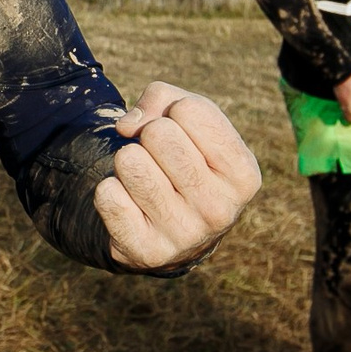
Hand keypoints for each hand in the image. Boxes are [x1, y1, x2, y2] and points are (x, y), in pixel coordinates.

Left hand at [95, 83, 260, 272]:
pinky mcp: (147, 252)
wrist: (178, 231)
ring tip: (145, 179)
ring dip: (128, 163)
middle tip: (158, 157)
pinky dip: (110, 190)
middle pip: (158, 134)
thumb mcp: (192, 122)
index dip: (173, 111)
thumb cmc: (188, 159)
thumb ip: (164, 99)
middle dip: (148, 135)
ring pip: (129, 162)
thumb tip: (126, 127)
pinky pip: (107, 195)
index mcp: (243, 174)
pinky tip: (130, 203)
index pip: (189, 110)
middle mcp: (221, 210)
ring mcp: (185, 235)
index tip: (181, 133)